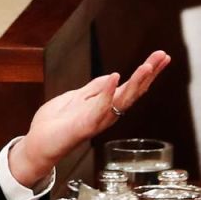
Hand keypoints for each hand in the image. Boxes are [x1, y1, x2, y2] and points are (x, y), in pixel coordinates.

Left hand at [9, 51, 170, 186]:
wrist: (37, 143)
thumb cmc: (54, 124)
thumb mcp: (75, 98)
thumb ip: (93, 89)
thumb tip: (112, 76)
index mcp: (104, 104)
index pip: (130, 86)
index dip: (147, 72)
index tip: (161, 56)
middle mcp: (106, 112)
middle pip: (133, 91)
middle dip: (149, 73)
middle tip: (163, 57)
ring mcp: (97, 119)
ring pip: (122, 99)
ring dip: (135, 82)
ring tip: (147, 66)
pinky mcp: (85, 125)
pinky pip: (99, 107)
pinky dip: (107, 92)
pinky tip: (114, 78)